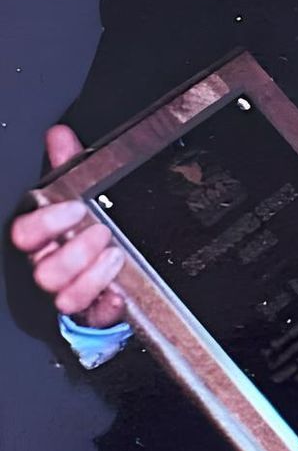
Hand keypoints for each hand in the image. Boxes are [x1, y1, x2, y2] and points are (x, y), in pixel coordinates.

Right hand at [9, 126, 127, 328]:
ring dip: (92, 276)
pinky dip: (108, 304)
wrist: (111, 266)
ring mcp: (69, 293)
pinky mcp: (92, 312)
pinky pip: (95, 315)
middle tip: (102, 232)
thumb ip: (69, 165)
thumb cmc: (85, 228)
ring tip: (116, 255)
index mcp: (41, 240)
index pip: (24, 235)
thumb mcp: (79, 194)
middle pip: (44, 272)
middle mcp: (49, 268)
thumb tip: (59, 135)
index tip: (75, 207)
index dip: (46, 223)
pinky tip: (120, 292)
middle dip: (74, 252)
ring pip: (65, 296)